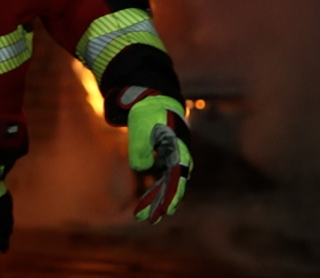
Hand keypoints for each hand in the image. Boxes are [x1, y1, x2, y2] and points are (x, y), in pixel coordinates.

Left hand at [120, 89, 191, 223]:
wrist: (153, 100)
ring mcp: (173, 157)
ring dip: (158, 199)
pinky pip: (163, 178)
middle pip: (174, 184)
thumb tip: (143, 168)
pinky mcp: (166, 159)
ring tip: (146, 216)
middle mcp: (179, 155)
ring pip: (169, 184)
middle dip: (164, 202)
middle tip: (154, 220)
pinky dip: (155, 189)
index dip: (172, 194)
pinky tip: (147, 201)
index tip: (167, 209)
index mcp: (176, 147)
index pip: (177, 176)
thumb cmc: (148, 113)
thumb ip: (140, 149)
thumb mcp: (140, 128)